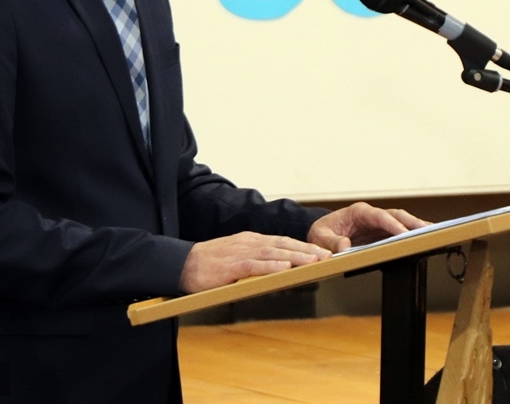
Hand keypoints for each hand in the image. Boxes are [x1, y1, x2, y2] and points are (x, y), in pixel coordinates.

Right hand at [179, 232, 332, 293]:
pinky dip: (270, 266)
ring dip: (295, 257)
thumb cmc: (210, 264)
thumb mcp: (237, 257)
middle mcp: (249, 243)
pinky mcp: (230, 266)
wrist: (182, 263)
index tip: (321, 252)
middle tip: (327, 256)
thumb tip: (279, 269)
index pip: (282, 241)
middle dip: (306, 250)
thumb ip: (256, 261)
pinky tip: (284, 268)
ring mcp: (240, 253)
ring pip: (273, 253)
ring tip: (314, 261)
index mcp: (251, 240)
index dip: (303, 246)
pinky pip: (253, 265)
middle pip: (282, 244)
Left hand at [307, 202, 428, 252]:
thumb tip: (344, 247)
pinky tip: (422, 240)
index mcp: (358, 212)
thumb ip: (331, 242)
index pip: (379, 216)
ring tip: (432, 235)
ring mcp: (377, 224)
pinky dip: (410, 234)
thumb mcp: (320, 237)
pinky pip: (398, 231)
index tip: (404, 232)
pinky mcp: (381, 233)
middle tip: (427, 231)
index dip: (392, 224)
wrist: (321, 233)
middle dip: (411, 222)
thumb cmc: (321, 232)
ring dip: (415, 227)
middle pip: (395, 216)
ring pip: (400, 222)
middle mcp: (371, 215)